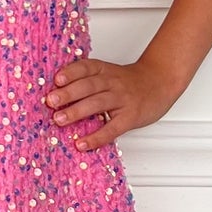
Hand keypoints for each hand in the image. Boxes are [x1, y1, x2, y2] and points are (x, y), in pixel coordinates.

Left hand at [45, 55, 181, 150]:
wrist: (160, 82)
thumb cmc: (128, 82)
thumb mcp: (108, 74)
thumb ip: (86, 81)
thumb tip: (54, 95)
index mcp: (104, 70)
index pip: (86, 68)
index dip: (71, 72)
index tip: (57, 79)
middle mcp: (112, 82)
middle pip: (89, 85)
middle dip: (68, 93)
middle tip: (51, 101)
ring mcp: (122, 99)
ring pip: (98, 103)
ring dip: (77, 111)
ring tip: (59, 120)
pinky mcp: (130, 117)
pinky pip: (112, 128)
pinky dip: (96, 137)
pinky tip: (82, 143)